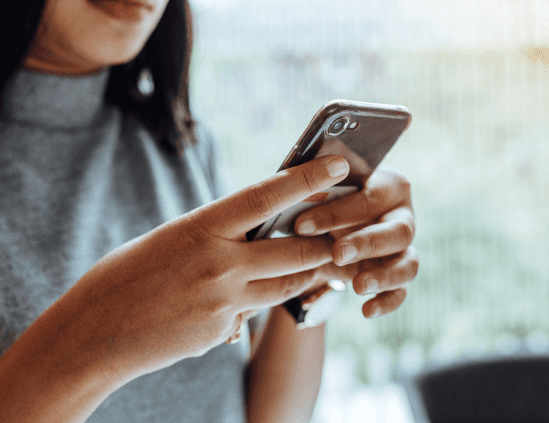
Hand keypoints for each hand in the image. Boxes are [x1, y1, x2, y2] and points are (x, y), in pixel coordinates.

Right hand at [58, 155, 350, 381]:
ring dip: (306, 274)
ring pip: (285, 285)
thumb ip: (214, 235)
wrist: (93, 333)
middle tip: (344, 232)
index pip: (265, 196)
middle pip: (294, 250)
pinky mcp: (221, 332)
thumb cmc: (124, 276)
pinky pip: (253, 312)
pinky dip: (257, 302)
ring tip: (320, 264)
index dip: (307, 178)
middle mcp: (218, 265)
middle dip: (324, 242)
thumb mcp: (170, 239)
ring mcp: (222, 302)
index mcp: (200, 229)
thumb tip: (251, 232)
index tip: (338, 165)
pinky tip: (241, 298)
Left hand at [293, 165, 418, 317]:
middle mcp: (402, 216)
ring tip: (358, 286)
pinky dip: (387, 302)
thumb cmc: (324, 195)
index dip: (336, 213)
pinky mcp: (398, 274)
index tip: (301, 226)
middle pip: (398, 231)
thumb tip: (291, 190)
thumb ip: (313, 183)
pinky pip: (401, 291)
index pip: (368, 198)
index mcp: (387, 186)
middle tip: (337, 253)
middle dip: (367, 243)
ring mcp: (403, 248)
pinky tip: (366, 311)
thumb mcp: (318, 185)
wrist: (328, 224)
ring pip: (408, 264)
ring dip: (384, 276)